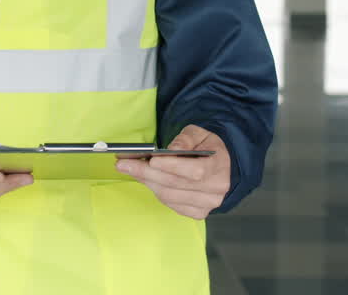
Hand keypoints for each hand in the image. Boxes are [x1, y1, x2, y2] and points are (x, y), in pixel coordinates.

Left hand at [115, 125, 230, 219]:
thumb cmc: (208, 146)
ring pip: (169, 196)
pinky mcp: (198, 213)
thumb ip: (185, 139)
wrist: (223, 164)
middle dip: (146, 173)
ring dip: (147, 182)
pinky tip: (147, 180)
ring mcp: (207, 204)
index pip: (195, 171)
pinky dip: (156, 191)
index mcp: (219, 167)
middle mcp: (215, 190)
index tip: (150, 159)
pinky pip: (171, 204)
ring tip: (130, 169)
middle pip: (175, 185)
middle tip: (123, 164)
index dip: (171, 166)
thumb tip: (169, 150)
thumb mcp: (199, 133)